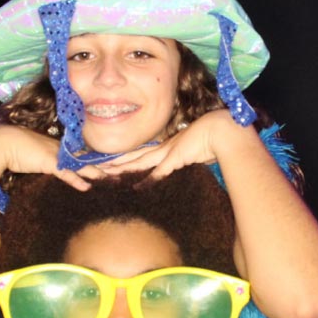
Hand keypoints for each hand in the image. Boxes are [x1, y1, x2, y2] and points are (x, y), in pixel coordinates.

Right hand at [0, 125, 103, 190]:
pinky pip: (66, 173)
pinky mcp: (49, 162)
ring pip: (82, 165)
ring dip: (97, 173)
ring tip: (112, 179)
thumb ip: (50, 161)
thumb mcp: (38, 155)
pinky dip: (77, 180)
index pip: (83, 153)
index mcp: (60, 147)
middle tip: (122, 171)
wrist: (2, 143)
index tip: (113, 164)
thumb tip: (57, 168)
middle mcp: (62, 149)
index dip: (98, 159)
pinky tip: (86, 187)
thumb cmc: (17, 149)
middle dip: (105, 164)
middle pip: (88, 157)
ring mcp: (56, 155)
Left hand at [98, 110, 252, 181]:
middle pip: (132, 156)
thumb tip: (181, 162)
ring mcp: (167, 152)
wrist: (222, 130)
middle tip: (95, 167)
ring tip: (104, 172)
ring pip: (138, 161)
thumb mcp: (193, 151)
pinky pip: (158, 171)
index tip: (109, 162)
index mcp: (165, 146)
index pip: (139, 153)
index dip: (124, 158)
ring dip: (121, 167)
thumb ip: (184, 158)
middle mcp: (162, 148)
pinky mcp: (175, 157)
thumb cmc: (211, 138)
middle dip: (114, 162)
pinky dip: (148, 179)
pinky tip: (136, 186)